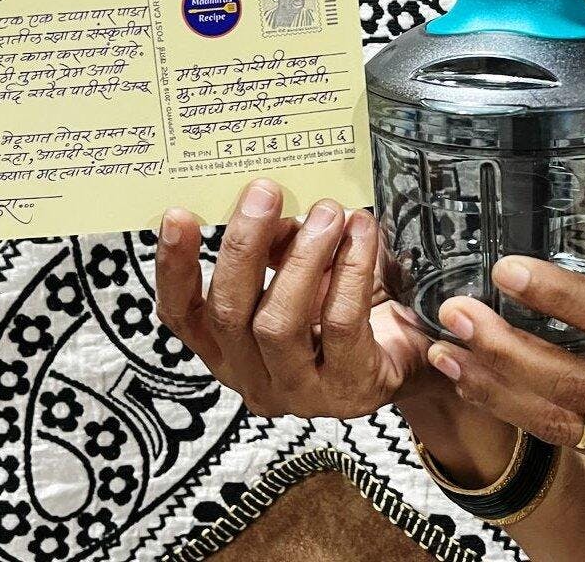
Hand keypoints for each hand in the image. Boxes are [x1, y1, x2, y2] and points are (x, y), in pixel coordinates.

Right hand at [155, 179, 432, 418]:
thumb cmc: (346, 303)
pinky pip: (340, 324)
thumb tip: (266, 211)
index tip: (178, 214)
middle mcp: (253, 378)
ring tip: (326, 211)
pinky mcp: (349, 390)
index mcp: (227, 348)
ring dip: (302, 257)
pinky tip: (361, 233)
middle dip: (244, 246)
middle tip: (264, 191)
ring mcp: (300, 393)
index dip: (174, 268)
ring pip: (278, 324)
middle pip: (228, 315)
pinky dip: (349, 270)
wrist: (411, 349)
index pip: (182, 315)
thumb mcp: (300, 269)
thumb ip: (275, 246)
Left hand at [429, 228, 584, 518]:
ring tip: (447, 354)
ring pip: (561, 420)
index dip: (562, 295)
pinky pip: (566, 441)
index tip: (509, 270)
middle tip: (459, 314)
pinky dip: (515, 414)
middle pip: (576, 379)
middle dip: (508, 348)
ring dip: (496, 388)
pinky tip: (477, 387)